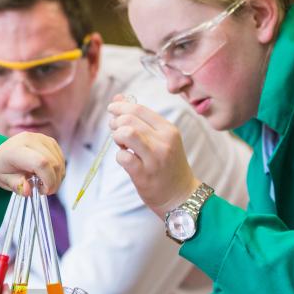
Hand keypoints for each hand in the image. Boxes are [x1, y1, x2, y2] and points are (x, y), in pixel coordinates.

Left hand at [0, 131, 64, 194]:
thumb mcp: (4, 179)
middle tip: (44, 190)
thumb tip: (27, 191)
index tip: (44, 191)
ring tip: (44, 183)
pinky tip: (48, 175)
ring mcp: (42, 138)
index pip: (41, 163)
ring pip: (60, 161)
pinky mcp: (49, 141)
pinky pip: (60, 158)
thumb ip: (16, 185)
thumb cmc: (3, 167)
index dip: (48, 180)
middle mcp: (31, 140)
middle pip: (53, 163)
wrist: (1, 154)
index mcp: (17, 149)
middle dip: (53, 181)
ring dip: (57, 177)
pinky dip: (58, 170)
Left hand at [107, 95, 199, 216]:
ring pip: (126, 134)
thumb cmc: (167, 164)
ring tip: (122, 144)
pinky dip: (119, 156)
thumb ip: (139, 118)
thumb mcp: (160, 138)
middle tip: (117, 133)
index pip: (139, 109)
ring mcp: (155, 158)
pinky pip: (123, 157)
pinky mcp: (144, 174)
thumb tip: (118, 98)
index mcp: (168, 129)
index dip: (121, 107)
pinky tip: (127, 159)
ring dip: (117, 137)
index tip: (112, 110)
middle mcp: (164, 141)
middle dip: (116, 122)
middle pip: (129, 119)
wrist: (181, 195)